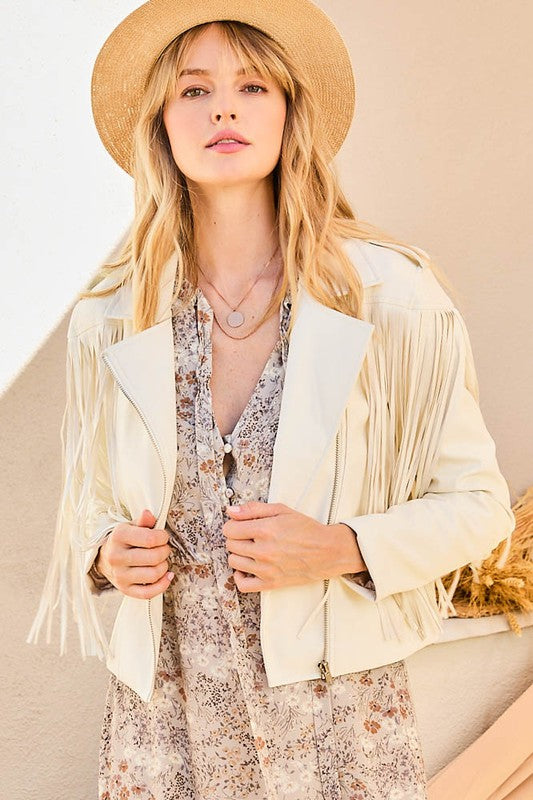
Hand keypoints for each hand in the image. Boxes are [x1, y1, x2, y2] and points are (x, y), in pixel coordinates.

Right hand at [95, 508, 174, 598]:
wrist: (106, 558)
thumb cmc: (125, 540)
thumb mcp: (131, 526)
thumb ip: (143, 521)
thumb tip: (148, 514)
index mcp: (118, 536)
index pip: (151, 539)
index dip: (163, 537)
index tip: (162, 537)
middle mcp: (116, 557)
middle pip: (154, 557)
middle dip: (165, 552)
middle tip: (163, 549)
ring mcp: (120, 575)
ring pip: (153, 575)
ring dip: (164, 567)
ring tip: (161, 561)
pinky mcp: (125, 590)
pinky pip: (148, 593)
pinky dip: (162, 585)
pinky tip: (167, 576)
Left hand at [223, 501, 364, 592]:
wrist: (328, 551)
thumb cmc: (307, 529)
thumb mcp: (282, 510)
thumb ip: (254, 509)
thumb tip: (231, 511)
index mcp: (265, 530)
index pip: (229, 529)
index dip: (233, 525)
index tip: (240, 525)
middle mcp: (263, 550)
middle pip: (230, 544)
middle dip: (236, 538)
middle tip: (249, 535)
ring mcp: (266, 569)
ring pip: (233, 562)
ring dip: (238, 554)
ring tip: (251, 549)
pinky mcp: (271, 583)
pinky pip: (243, 584)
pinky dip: (240, 576)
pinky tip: (246, 567)